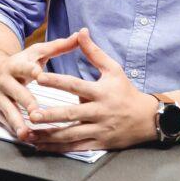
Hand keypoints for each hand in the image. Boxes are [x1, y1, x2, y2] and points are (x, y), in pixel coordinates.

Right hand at [0, 31, 81, 140]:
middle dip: (25, 102)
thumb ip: (59, 46)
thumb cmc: (20, 62)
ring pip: (8, 110)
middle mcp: (5, 81)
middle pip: (16, 92)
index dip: (30, 70)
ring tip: (26, 133)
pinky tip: (24, 139)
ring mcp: (0, 97)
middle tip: (36, 112)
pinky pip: (6, 121)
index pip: (24, 67)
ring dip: (17, 122)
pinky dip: (14, 130)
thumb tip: (81, 35)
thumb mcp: (36, 52)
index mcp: (16, 65)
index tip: (38, 74)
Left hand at [23, 30, 155, 150]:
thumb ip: (94, 52)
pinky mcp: (100, 144)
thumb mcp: (113, 70)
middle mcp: (100, 112)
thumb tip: (81, 32)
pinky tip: (42, 147)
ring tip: (30, 133)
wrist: (149, 119)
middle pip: (72, 114)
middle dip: (51, 115)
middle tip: (32, 114)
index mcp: (101, 92)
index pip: (76, 86)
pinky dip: (58, 148)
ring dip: (50, 135)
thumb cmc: (126, 92)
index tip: (39, 78)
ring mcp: (99, 130)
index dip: (57, 82)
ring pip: (71, 134)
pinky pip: (76, 147)